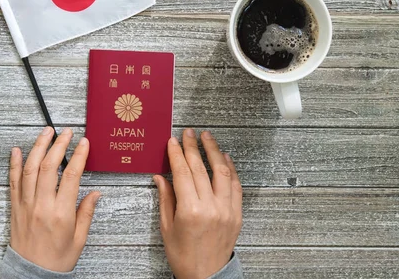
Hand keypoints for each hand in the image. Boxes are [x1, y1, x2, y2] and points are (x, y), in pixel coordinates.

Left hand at [9, 127, 100, 271]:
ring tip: (46, 132)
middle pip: (49, 166)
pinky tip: (17, 150)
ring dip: (38, 147)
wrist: (31, 274)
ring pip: (30, 169)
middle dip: (59, 145)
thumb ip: (86, 213)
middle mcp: (42, 205)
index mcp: (61, 213)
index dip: (78, 155)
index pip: (71, 176)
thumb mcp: (79, 239)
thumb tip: (95, 193)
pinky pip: (13, 181)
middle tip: (67, 132)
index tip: (84, 143)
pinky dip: (15, 164)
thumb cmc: (57, 259)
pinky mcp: (15, 207)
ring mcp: (26, 204)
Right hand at [153, 129, 241, 278]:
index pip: (182, 172)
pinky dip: (230, 168)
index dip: (176, 153)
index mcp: (190, 210)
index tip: (173, 141)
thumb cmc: (184, 256)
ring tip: (207, 137)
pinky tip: (224, 158)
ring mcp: (226, 209)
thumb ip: (166, 199)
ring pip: (221, 171)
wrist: (206, 276)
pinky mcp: (237, 213)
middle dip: (193, 147)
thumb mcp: (167, 228)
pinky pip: (235, 185)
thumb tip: (161, 177)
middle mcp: (210, 207)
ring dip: (214, 151)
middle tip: (188, 133)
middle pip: (200, 168)